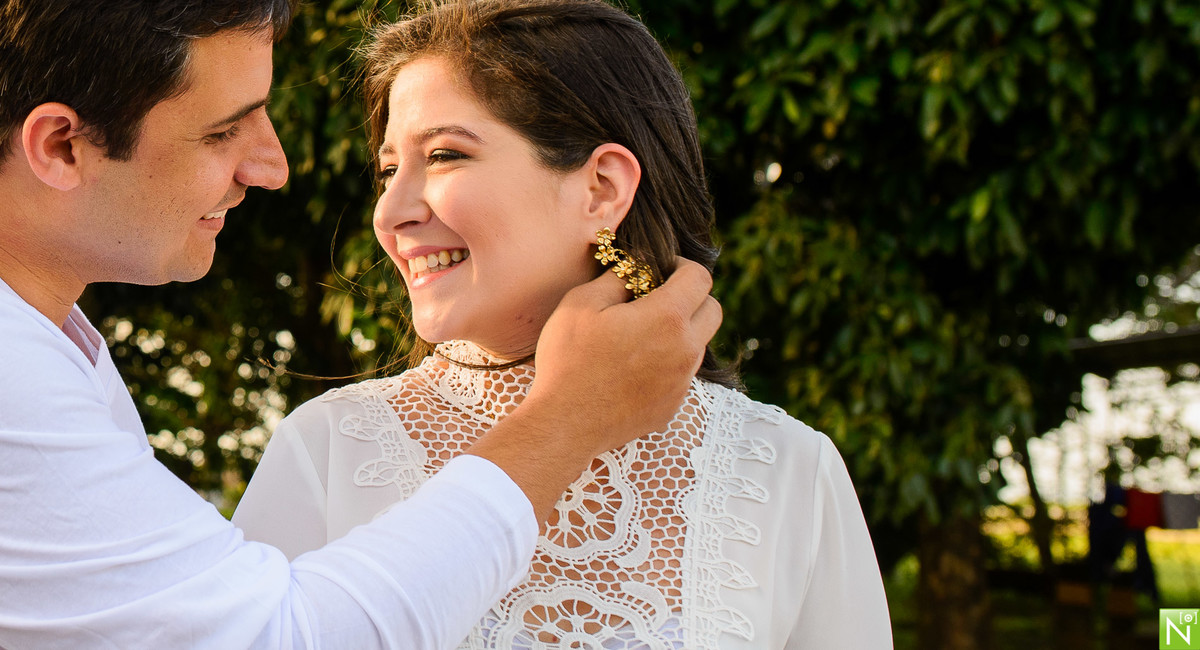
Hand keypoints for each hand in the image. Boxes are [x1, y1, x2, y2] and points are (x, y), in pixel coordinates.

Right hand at [467, 257, 720, 522]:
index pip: (700, 278)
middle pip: (713, 310)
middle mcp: (685, 350)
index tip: (663, 269)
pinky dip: (668, 363)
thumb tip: (636, 268)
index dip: (683, 265)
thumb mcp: (581, 303)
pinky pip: (683, 374)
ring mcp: (682, 381)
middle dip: (693, 296)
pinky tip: (634, 367)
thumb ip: (616, 277)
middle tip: (660, 297)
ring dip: (681, 331)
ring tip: (641, 335)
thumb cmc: (568, 360)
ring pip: (699, 344)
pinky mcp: (674, 405)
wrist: (564, 424)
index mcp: (667, 318)